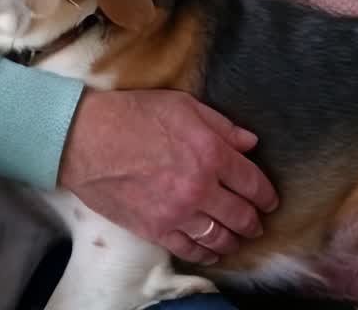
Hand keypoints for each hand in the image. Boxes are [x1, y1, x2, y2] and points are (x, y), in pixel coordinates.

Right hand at [57, 88, 277, 263]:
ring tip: (236, 237)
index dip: (266, 194)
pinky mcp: (157, 230)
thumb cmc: (133, 115)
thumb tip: (249, 142)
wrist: (88, 139)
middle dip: (254, 221)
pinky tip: (210, 250)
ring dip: (234, 239)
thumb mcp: (182, 105)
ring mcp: (179, 213)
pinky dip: (206, 253)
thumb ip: (221, 125)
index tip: (269, 200)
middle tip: (257, 221)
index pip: (253, 182)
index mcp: (211, 152)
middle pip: (242, 215)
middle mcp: (201, 187)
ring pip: (220, 238)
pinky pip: (191, 250)